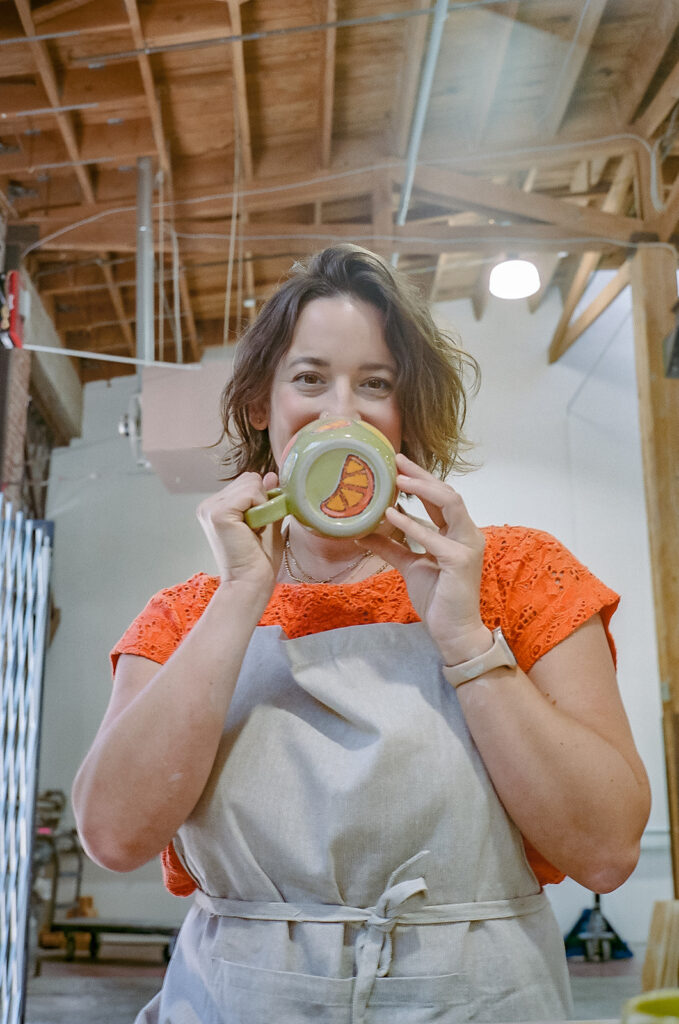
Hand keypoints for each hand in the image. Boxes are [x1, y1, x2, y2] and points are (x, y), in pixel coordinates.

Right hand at [196, 471, 283, 589]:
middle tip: (256, 529)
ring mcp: (210, 508)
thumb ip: (267, 498)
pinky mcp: (217, 513)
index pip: (247, 482)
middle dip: (261, 501)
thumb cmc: (259, 559)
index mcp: (216, 507)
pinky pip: (250, 492)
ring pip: (251, 482)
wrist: (251, 582)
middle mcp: (208, 505)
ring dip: (261, 505)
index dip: (261, 499)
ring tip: (253, 530)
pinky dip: (260, 508)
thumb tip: (271, 475)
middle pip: (249, 478)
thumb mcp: (267, 521)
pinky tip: (252, 528)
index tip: (258, 525)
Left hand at [362, 454, 491, 663]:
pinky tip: (391, 515)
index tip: (398, 464)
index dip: (421, 480)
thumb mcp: (410, 565)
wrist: (453, 630)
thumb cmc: (438, 597)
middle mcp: (467, 533)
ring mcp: (466, 545)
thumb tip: (364, 532)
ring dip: (422, 489)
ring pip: (450, 503)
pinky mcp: (460, 560)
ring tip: (397, 479)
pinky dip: (411, 524)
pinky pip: (434, 537)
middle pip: (447, 492)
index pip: (441, 497)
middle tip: (396, 460)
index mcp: (457, 532)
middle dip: (421, 475)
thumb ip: (392, 547)